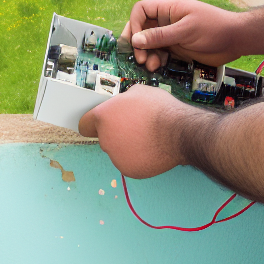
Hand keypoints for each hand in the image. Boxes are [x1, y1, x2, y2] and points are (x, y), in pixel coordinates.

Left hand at [78, 84, 192, 177]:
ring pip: (117, 151)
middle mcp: (105, 139)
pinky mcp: (128, 170)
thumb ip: (122, 101)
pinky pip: (129, 163)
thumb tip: (122, 105)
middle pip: (104, 137)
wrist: (179, 132)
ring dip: (127, 146)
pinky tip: (150, 149)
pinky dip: (137, 158)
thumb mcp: (137, 92)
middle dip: (115, 133)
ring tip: (147, 138)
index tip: (101, 124)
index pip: (85, 124)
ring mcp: (116, 157)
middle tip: (134, 128)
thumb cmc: (159, 109)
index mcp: (103, 117)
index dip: (93, 123)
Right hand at [122, 0, 242, 70]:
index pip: (141, 10)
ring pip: (149, 43)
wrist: (236, 40)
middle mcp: (167, 20)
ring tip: (150, 66)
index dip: (134, 23)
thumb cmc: (214, 28)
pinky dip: (156, 60)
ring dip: (146, 54)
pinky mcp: (177, 48)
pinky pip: (160, 53)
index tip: (135, 40)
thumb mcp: (186, 31)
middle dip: (137, 43)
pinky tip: (158, 67)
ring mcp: (171, 35)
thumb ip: (161, 36)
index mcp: (168, 8)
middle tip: (139, 57)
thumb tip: (135, 40)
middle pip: (142, 28)